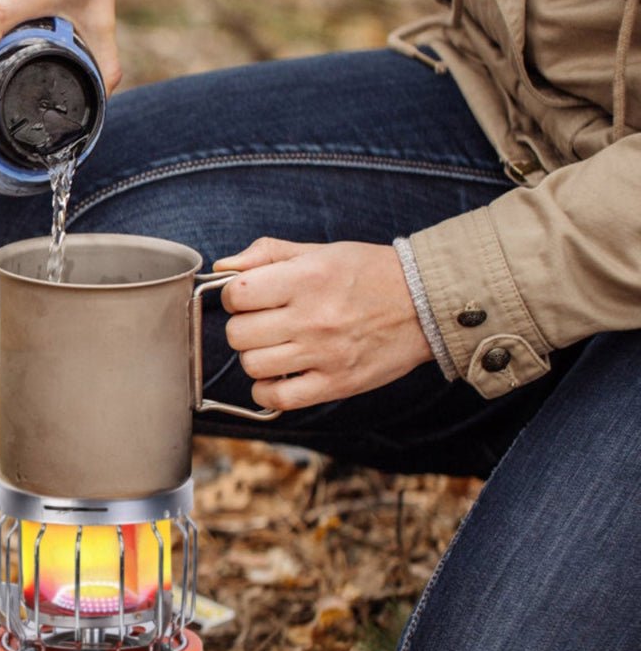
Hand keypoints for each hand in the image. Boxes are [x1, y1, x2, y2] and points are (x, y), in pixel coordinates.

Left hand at [215, 238, 432, 409]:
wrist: (427, 304)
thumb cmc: (369, 274)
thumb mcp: (320, 251)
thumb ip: (267, 254)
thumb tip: (223, 268)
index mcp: (306, 279)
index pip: (236, 295)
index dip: (233, 296)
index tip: (247, 297)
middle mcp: (312, 318)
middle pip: (238, 334)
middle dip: (243, 327)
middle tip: (263, 322)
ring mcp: (324, 354)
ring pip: (253, 366)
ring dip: (256, 357)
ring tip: (276, 346)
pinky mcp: (336, 384)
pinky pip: (277, 398)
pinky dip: (268, 390)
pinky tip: (280, 374)